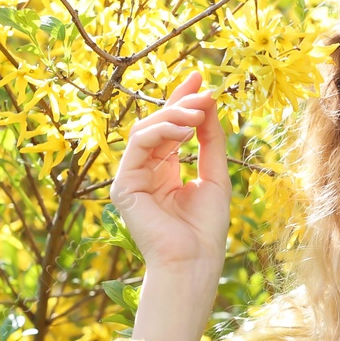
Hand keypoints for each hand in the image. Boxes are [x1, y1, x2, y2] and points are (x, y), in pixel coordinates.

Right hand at [110, 69, 231, 273]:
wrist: (194, 263)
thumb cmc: (206, 229)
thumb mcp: (215, 177)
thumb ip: (210, 141)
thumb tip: (208, 102)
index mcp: (166, 173)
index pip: (171, 129)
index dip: (183, 101)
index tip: (201, 78)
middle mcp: (146, 172)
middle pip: (157, 124)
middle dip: (179, 102)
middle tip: (203, 90)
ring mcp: (132, 178)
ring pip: (145, 130)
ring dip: (173, 115)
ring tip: (198, 112)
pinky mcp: (124, 186)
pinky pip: (137, 145)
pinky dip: (160, 131)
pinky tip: (183, 129)